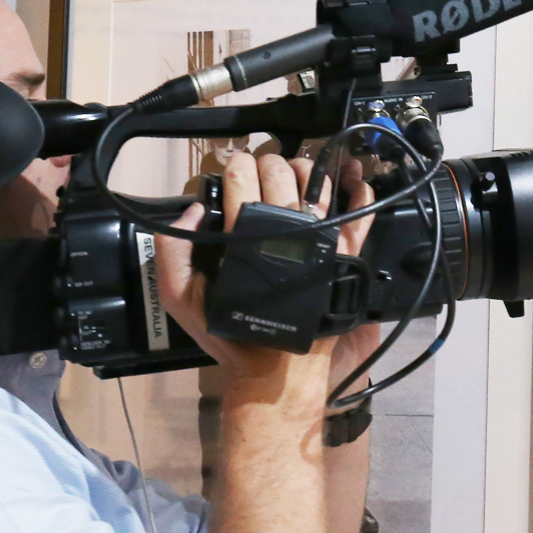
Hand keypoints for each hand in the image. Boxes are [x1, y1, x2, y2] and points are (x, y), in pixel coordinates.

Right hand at [155, 152, 377, 393]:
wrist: (273, 370)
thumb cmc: (229, 331)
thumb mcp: (181, 299)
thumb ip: (171, 252)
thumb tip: (193, 208)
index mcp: (244, 237)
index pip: (243, 180)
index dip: (238, 164)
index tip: (237, 165)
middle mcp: (284, 233)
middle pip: (280, 174)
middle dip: (270, 162)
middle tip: (264, 168)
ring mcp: (318, 242)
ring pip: (318, 185)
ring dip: (307, 167)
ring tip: (298, 169)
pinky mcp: (343, 256)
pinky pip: (359, 217)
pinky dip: (360, 192)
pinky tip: (355, 177)